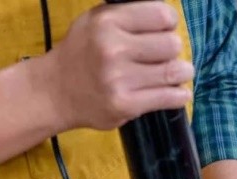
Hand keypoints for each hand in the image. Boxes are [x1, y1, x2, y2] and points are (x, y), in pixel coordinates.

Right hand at [40, 2, 193, 130]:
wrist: (54, 92)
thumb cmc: (81, 53)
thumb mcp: (95, 20)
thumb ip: (128, 16)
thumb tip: (167, 18)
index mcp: (108, 21)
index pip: (161, 15)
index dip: (169, 23)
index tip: (165, 31)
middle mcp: (113, 49)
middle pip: (171, 44)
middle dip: (173, 50)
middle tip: (166, 56)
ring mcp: (119, 79)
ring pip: (174, 71)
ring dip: (182, 73)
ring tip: (177, 74)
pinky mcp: (124, 105)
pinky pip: (168, 98)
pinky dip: (179, 96)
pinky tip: (177, 93)